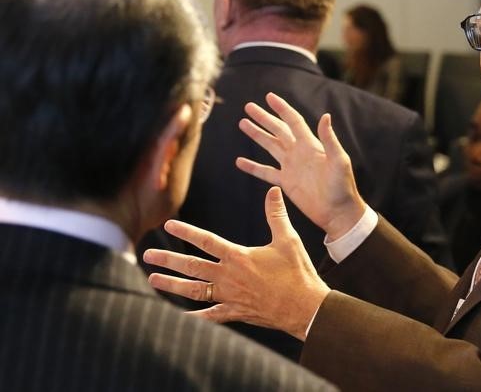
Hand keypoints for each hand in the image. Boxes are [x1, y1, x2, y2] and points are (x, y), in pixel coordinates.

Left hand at [143, 187, 329, 339]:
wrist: (305, 307)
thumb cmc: (297, 272)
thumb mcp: (288, 239)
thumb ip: (276, 214)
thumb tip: (273, 191)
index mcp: (239, 256)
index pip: (206, 241)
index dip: (186, 232)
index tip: (168, 226)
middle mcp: (228, 276)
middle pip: (192, 266)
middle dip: (168, 259)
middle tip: (148, 255)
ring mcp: (229, 296)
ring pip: (193, 290)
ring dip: (172, 284)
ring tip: (153, 279)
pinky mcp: (235, 312)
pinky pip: (209, 316)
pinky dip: (192, 318)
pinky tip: (177, 318)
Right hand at [236, 92, 366, 239]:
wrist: (338, 211)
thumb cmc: (342, 186)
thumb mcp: (339, 161)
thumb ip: (329, 139)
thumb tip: (325, 116)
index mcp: (311, 145)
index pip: (293, 121)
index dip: (281, 108)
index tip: (269, 97)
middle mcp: (299, 152)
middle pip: (278, 130)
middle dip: (263, 118)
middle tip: (248, 106)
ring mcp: (291, 167)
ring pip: (270, 146)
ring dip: (257, 135)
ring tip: (243, 123)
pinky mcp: (286, 183)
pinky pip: (266, 172)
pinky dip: (253, 167)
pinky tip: (240, 161)